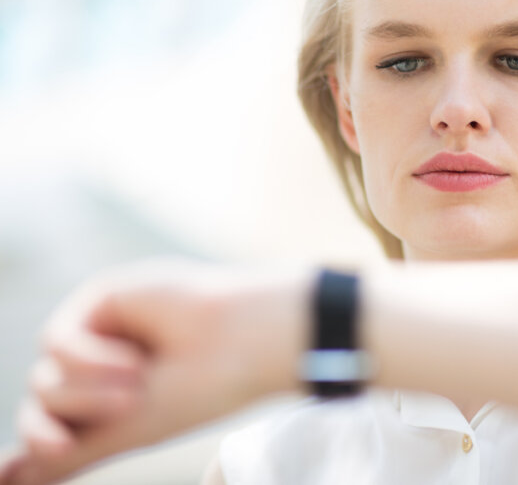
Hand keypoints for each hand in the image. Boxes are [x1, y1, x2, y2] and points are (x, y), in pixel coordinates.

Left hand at [0, 260, 312, 484]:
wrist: (243, 341)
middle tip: (128, 409)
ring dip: (89, 390)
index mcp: (109, 405)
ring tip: (141, 380)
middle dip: (74, 416)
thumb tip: (5, 480)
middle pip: (42, 405)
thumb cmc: (201, 390)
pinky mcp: (100, 302)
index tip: (62, 447)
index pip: (48, 428)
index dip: (45, 442)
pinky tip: (134, 355)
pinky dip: (88, 357)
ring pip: (46, 378)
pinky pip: (57, 340)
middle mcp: (99, 371)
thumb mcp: (130, 431)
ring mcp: (98, 336)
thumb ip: (68, 454)